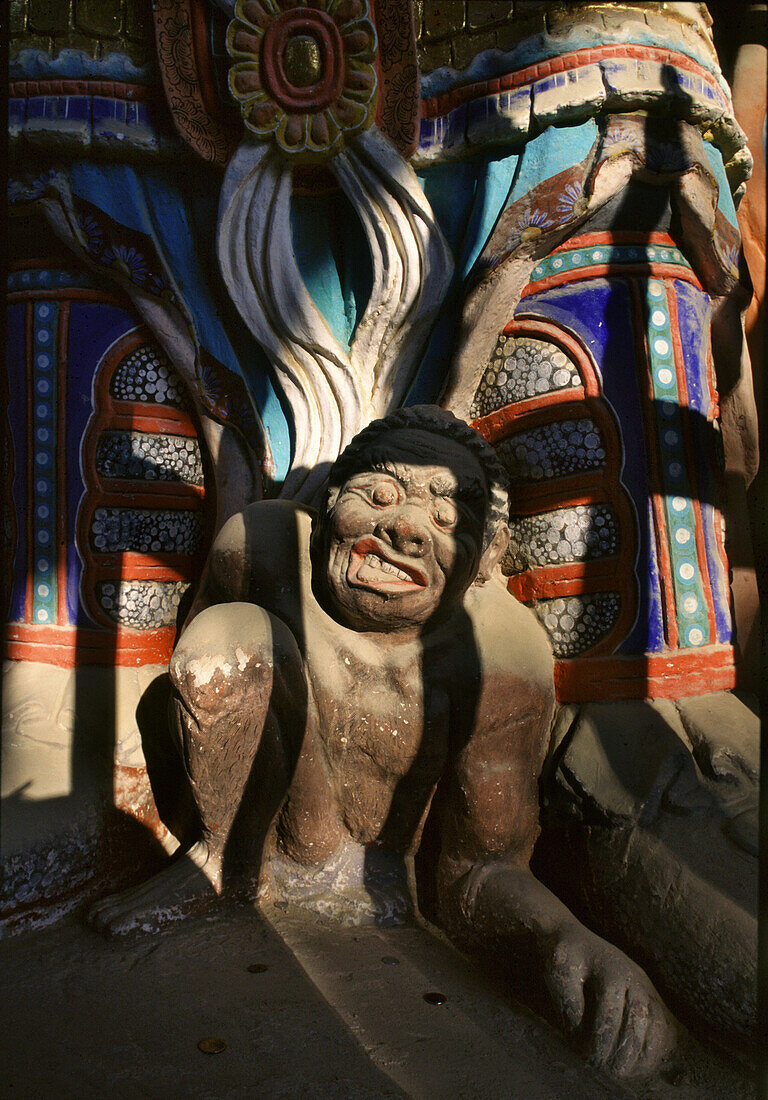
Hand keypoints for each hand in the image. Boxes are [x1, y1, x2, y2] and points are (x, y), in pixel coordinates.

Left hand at [543, 924, 677, 1077]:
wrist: (573, 937)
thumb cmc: (564, 957)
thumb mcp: (558, 971)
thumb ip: (568, 998)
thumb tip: (579, 1029)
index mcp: (609, 968)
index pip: (610, 1007)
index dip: (602, 1036)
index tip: (591, 1058)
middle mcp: (633, 975)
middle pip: (638, 1016)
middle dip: (625, 1048)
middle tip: (610, 1071)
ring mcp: (645, 985)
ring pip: (657, 1021)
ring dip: (645, 1052)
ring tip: (628, 1073)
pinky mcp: (651, 995)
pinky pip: (664, 1024)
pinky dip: (658, 1047)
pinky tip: (643, 1065)